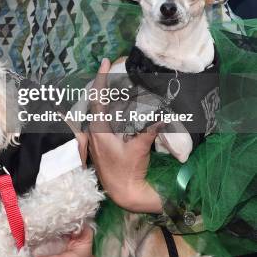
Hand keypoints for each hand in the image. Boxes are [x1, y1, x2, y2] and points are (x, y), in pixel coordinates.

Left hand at [87, 59, 162, 212]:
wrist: (124, 194)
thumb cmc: (128, 172)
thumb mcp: (139, 150)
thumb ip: (148, 131)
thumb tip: (161, 116)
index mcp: (98, 130)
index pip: (97, 98)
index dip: (100, 79)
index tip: (105, 62)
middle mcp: (94, 132)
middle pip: (97, 102)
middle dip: (105, 85)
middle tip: (113, 69)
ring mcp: (97, 138)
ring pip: (101, 111)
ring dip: (111, 98)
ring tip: (120, 83)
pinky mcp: (103, 144)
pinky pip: (106, 121)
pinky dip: (113, 110)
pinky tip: (123, 105)